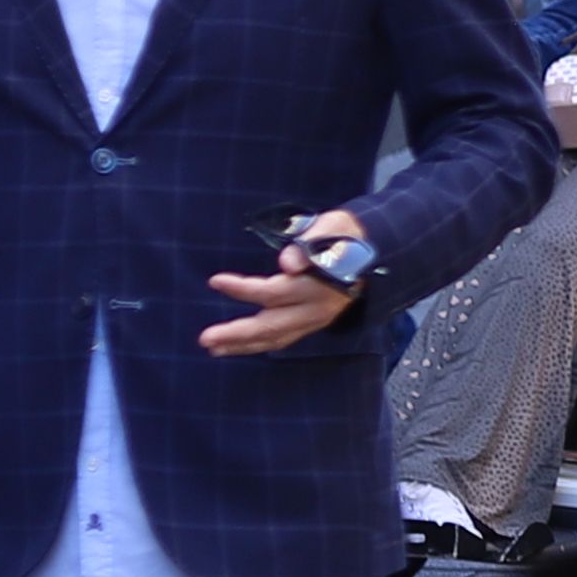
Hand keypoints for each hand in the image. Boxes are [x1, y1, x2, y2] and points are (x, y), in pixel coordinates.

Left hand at [202, 212, 369, 356]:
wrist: (372, 253)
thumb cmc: (345, 235)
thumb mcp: (332, 229)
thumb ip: (311, 244)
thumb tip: (287, 263)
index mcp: (318, 285)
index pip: (274, 292)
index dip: (243, 289)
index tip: (215, 281)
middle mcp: (315, 309)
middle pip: (271, 326)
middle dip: (237, 334)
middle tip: (205, 339)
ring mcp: (315, 320)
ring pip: (275, 338)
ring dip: (243, 345)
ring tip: (214, 348)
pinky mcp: (311, 324)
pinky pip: (282, 339)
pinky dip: (259, 344)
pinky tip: (238, 346)